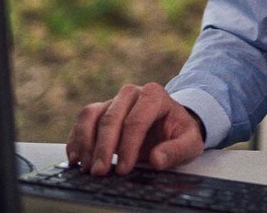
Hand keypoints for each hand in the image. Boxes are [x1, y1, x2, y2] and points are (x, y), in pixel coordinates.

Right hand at [66, 82, 205, 176]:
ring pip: (91, 115)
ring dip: (86, 142)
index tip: (124, 169)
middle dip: (104, 147)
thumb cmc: (178, 132)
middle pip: (111, 118)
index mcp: (155, 95)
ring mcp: (113, 100)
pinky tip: (77, 158)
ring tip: (87, 167)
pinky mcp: (100, 110)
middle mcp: (132, 93)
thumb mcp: (189, 143)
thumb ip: (176, 150)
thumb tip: (157, 159)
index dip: (128, 146)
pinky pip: (83, 120)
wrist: (170, 124)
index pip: (137, 120)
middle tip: (100, 172)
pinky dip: (77, 139)